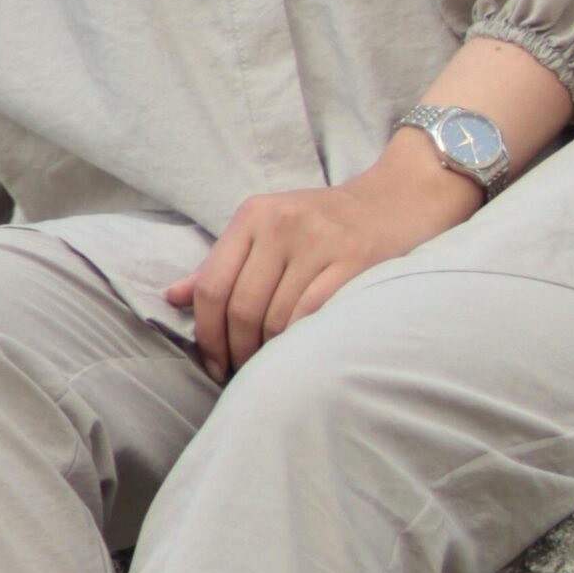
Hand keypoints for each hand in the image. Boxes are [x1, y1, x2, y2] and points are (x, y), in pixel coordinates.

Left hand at [164, 132, 478, 383]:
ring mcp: (319, 241)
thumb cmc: (326, 222)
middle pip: (241, 309)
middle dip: (237, 353)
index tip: (214, 364)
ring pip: (276, 320)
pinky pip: (313, 317)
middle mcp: (282, 223)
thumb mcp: (270, 227)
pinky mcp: (354, 261)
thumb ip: (223, 262)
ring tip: (273, 366)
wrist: (399, 198)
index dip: (207, 335)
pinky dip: (301, 344)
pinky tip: (302, 354)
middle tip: (244, 374)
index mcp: (254, 214)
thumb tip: (174, 296)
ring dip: (269, 354)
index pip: (212, 287)